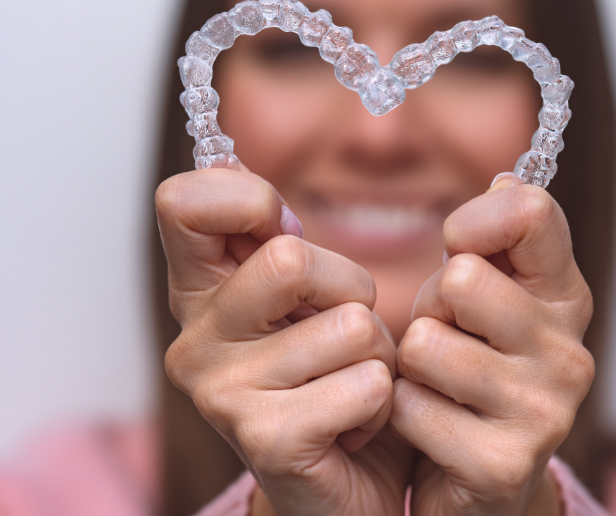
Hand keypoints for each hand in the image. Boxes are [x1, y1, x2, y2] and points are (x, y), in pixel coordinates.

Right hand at [155, 167, 413, 515]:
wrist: (347, 486)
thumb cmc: (333, 378)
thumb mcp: (307, 298)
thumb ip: (277, 240)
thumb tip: (242, 177)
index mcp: (200, 292)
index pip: (183, 202)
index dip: (248, 199)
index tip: (283, 231)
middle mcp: (195, 340)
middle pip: (291, 256)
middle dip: (349, 289)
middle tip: (342, 333)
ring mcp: (222, 393)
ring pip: (351, 323)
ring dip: (378, 354)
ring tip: (351, 383)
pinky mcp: (266, 439)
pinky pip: (367, 382)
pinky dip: (384, 401)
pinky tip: (356, 425)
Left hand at [389, 175, 594, 515]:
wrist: (476, 479)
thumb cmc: (470, 368)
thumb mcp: (482, 296)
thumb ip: (496, 239)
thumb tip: (507, 178)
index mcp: (565, 298)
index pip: (530, 212)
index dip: (473, 222)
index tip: (459, 249)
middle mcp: (569, 351)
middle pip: (462, 279)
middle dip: (432, 308)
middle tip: (446, 338)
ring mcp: (543, 411)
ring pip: (424, 344)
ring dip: (411, 365)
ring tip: (437, 384)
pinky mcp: (503, 463)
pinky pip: (408, 405)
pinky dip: (400, 413)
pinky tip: (430, 427)